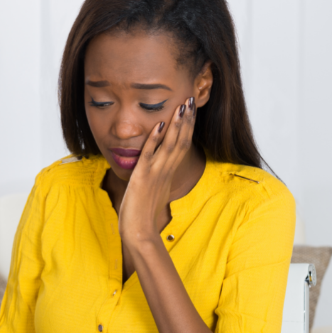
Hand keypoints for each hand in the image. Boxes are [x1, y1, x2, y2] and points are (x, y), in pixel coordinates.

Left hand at [117, 97, 196, 245]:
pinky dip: (155, 139)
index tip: (190, 110)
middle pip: (181, 141)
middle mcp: (165, 171)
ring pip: (170, 144)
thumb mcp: (152, 192)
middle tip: (192, 100)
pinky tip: (159, 124)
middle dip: (187, 120)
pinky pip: (150, 154)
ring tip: (182, 106)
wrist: (139, 232)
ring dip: (176, 124)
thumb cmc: (143, 215)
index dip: (187, 127)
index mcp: (167, 173)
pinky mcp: (143, 177)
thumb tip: (154, 175)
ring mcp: (155, 173)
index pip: (182, 145)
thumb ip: (155, 180)